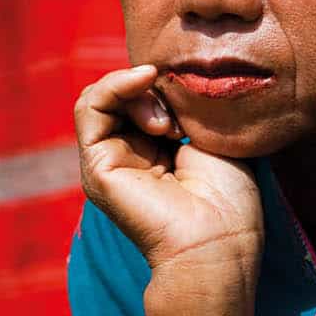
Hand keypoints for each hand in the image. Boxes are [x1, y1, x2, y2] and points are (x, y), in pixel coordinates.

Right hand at [75, 68, 263, 315]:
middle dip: (150, 86)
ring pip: (99, 97)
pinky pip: (88, 108)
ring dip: (134, 88)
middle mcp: (128, 155)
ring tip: (167, 117)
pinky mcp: (97, 169)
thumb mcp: (208, 135)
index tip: (196, 95)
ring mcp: (109, 162)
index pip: (141, 96)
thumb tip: (157, 75)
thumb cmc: (228, 198)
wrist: (219, 240)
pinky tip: (144, 85)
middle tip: (180, 113)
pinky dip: (114, 86)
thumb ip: (180, 105)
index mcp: (155, 150)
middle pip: (120, 94)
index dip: (163, 83)